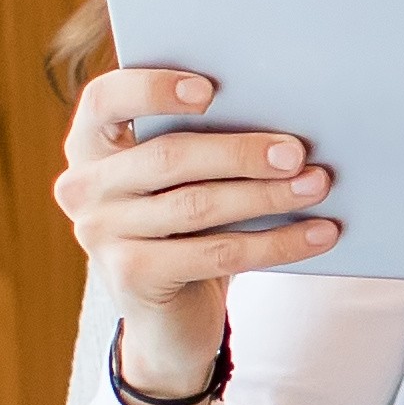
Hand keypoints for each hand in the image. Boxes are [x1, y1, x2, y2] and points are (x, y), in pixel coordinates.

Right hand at [56, 65, 332, 404]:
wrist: (169, 315)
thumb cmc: (185, 224)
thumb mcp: (183, 178)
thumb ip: (203, 141)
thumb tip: (280, 126)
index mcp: (90, 143)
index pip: (106, 100)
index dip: (152, 89)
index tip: (209, 89)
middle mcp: (84, 187)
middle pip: (168, 157)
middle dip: (240, 153)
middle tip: (296, 152)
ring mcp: (101, 234)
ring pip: (198, 206)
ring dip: (267, 196)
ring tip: (317, 185)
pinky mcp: (133, 276)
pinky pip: (217, 253)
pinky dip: (276, 242)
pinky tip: (319, 233)